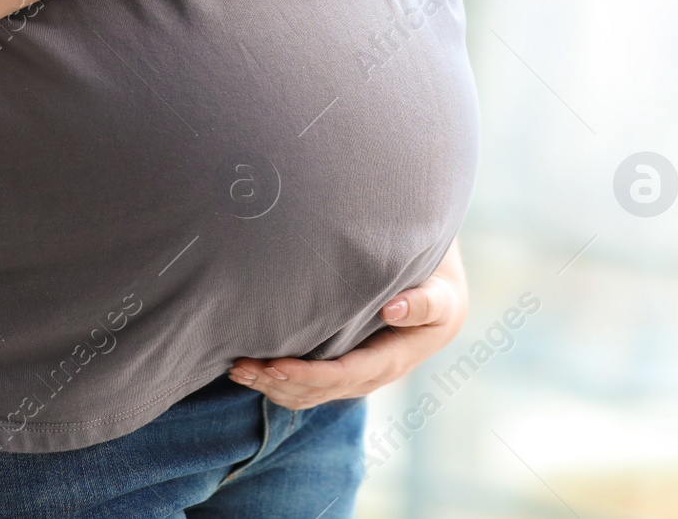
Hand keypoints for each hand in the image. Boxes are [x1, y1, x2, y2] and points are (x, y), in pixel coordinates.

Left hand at [228, 240, 467, 409]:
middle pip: (321, 391)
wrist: (440, 290)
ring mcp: (357, 374)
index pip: (348, 375)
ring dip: (271, 386)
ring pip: (309, 393)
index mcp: (398, 357)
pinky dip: (278, 380)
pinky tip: (252, 367)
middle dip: (279, 382)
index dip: (310, 376)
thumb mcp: (441, 291)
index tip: (275, 365)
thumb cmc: (439, 283)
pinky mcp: (343, 366)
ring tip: (236, 370)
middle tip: (241, 366)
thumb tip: (393, 308)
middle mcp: (374, 374)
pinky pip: (308, 385)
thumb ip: (423, 302)